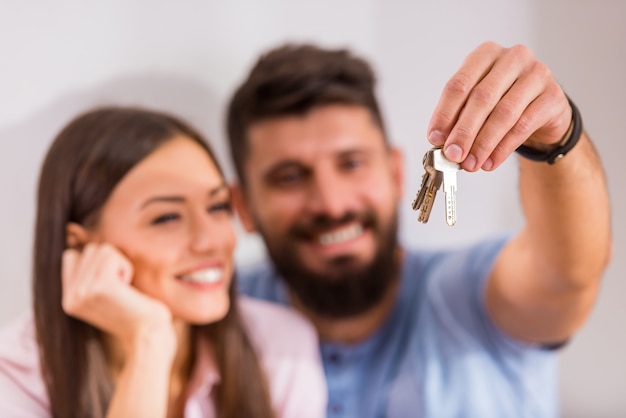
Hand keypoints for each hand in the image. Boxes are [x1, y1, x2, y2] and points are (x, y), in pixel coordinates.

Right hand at [62, 243, 175, 354]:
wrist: (148, 335)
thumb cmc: (135, 313)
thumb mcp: (105, 296)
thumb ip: (90, 276)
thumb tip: (83, 239)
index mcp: (69, 299)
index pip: (71, 256)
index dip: (96, 261)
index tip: (113, 282)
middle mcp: (71, 296)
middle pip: (88, 250)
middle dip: (110, 261)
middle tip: (121, 288)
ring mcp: (83, 291)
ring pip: (100, 249)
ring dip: (119, 263)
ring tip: (124, 287)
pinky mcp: (100, 286)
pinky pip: (111, 254)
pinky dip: (125, 265)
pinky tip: (128, 286)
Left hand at [427, 41, 571, 171]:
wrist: (543, 110)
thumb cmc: (504, 101)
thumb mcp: (478, 103)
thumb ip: (459, 117)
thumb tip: (442, 142)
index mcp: (486, 54)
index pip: (459, 84)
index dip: (444, 113)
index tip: (435, 138)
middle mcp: (513, 58)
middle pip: (482, 98)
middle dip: (464, 131)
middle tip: (453, 155)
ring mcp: (537, 74)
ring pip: (504, 113)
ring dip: (483, 143)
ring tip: (471, 163)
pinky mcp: (553, 96)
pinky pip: (524, 126)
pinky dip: (503, 148)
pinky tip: (491, 161)